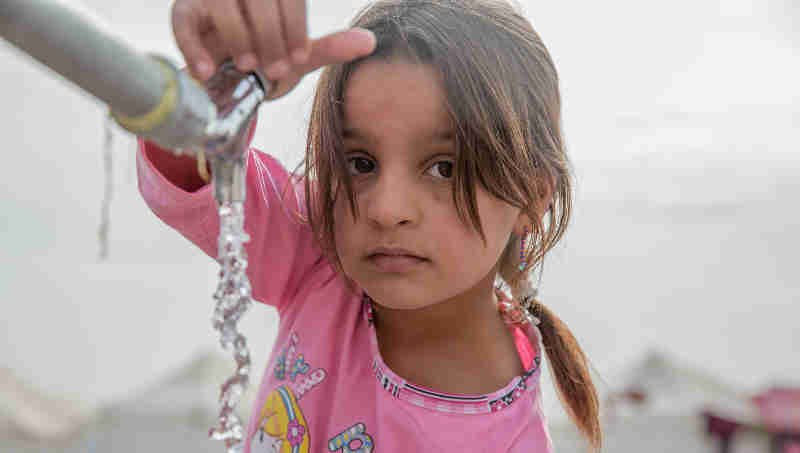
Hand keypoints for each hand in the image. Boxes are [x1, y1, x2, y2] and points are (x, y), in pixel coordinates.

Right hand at [171, 0, 375, 98]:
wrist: (227, 83)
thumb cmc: (266, 61)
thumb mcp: (299, 56)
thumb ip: (329, 47)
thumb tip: (370, 41)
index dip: (295, 28)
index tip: (298, 59)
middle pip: (258, 0)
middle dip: (270, 36)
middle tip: (275, 69)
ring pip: (222, 6)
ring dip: (238, 38)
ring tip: (246, 65)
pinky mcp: (184, 12)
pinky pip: (184, 23)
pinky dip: (194, 47)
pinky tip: (208, 71)